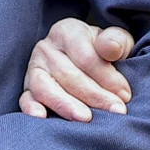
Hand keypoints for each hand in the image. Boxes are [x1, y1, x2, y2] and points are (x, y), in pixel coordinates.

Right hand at [17, 17, 136, 121]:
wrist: (85, 58)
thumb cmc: (103, 51)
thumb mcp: (115, 41)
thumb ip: (116, 41)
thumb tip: (111, 49)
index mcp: (67, 31)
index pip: (85, 56)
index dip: (107, 77)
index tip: (125, 94)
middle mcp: (46, 48)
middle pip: (68, 74)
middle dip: (94, 95)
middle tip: (116, 110)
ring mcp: (33, 68)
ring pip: (46, 88)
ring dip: (67, 105)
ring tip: (86, 119)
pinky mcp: (27, 88)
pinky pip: (25, 99)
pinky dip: (31, 108)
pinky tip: (43, 117)